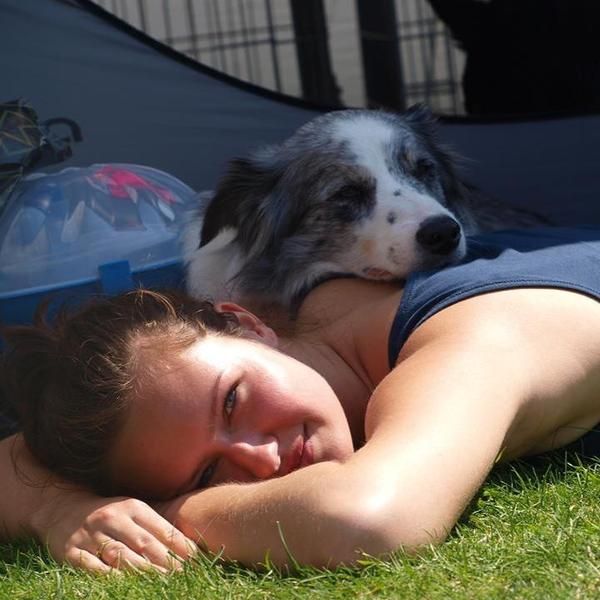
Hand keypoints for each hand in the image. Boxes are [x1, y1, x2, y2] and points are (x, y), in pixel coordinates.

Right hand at [30, 489, 196, 573]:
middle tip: (183, 575)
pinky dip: (109, 577)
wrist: (64, 510)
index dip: (179, 545)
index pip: (160, 528)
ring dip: (143, 571)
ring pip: (121, 555)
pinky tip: (124, 584)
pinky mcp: (72, 552)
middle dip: (165, 561)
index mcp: (133, 508)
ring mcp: (92, 535)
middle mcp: (113, 518)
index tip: (195, 560)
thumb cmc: (110, 517)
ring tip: (161, 582)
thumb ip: (157, 528)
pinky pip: (93, 567)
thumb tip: (190, 549)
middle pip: (144, 543)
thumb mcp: (133, 513)